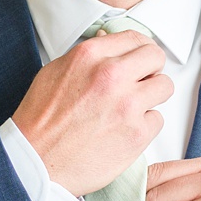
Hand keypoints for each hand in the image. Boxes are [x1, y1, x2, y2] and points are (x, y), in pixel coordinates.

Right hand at [11, 32, 170, 196]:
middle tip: (140, 82)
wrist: (35, 162)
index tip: (139, 60)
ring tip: (130, 108)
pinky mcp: (137, 133)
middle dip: (150, 69)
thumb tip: (109, 42)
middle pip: (156, 58)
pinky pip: (157, 119)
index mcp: (90, 55)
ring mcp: (127, 105)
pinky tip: (123, 130)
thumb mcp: (55, 73)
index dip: (139, 50)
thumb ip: (89, 57)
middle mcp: (111, 76)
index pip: (135, 39)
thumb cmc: (40, 121)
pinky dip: (144, 125)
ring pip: (164, 87)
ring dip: (151, 96)